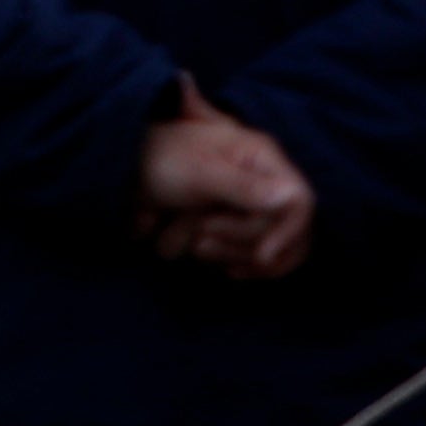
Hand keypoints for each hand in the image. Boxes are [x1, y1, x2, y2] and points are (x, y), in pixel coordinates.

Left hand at [141, 98, 317, 280]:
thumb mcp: (197, 171)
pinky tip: (223, 269)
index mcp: (261, 156)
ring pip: (273, 249)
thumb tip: (291, 197)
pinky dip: (242, 264)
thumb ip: (242, 186)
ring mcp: (255, 205)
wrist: (124, 171)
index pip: (301, 201)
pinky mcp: (241, 225)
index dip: (287, 233)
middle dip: (245, 240)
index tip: (261, 256)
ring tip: (195, 245)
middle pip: (287, 230)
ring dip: (236, 254)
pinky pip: (260, 258)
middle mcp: (266, 181)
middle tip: (200, 235)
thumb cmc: (159, 160)